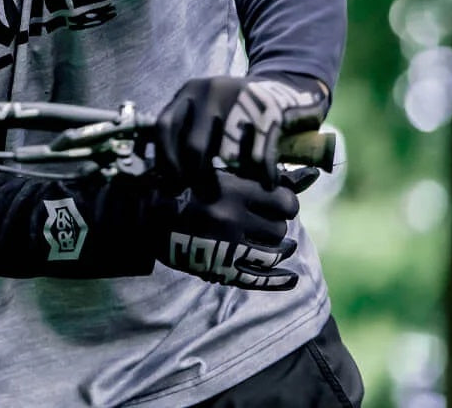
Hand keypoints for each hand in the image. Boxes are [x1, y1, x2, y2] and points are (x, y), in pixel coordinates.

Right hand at [152, 169, 315, 290]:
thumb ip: (257, 173)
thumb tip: (310, 175)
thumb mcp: (216, 170)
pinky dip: (278, 279)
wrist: (141, 214)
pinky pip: (258, 278)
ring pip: (273, 252)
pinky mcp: (218, 267)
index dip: (284, 201)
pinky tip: (291, 278)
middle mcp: (231, 218)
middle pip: (279, 227)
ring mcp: (225, 245)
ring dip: (275, 247)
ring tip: (272, 243)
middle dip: (276, 224)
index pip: (285, 201)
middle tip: (265, 221)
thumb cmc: (180, 184)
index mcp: (231, 190)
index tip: (276, 200)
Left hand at [155, 75, 326, 193]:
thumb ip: (185, 131)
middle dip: (194, 176)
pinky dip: (262, 173)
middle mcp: (210, 90)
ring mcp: (239, 98)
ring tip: (230, 193)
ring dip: (229, 177)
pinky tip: (266, 184)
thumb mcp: (205, 109)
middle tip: (202, 195)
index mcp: (189, 91)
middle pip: (193, 145)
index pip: (164, 127)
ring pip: (225, 153)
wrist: (285, 85)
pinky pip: (259, 153)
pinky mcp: (268, 110)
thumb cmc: (236, 109)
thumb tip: (164, 176)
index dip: (165, 160)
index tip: (171, 185)